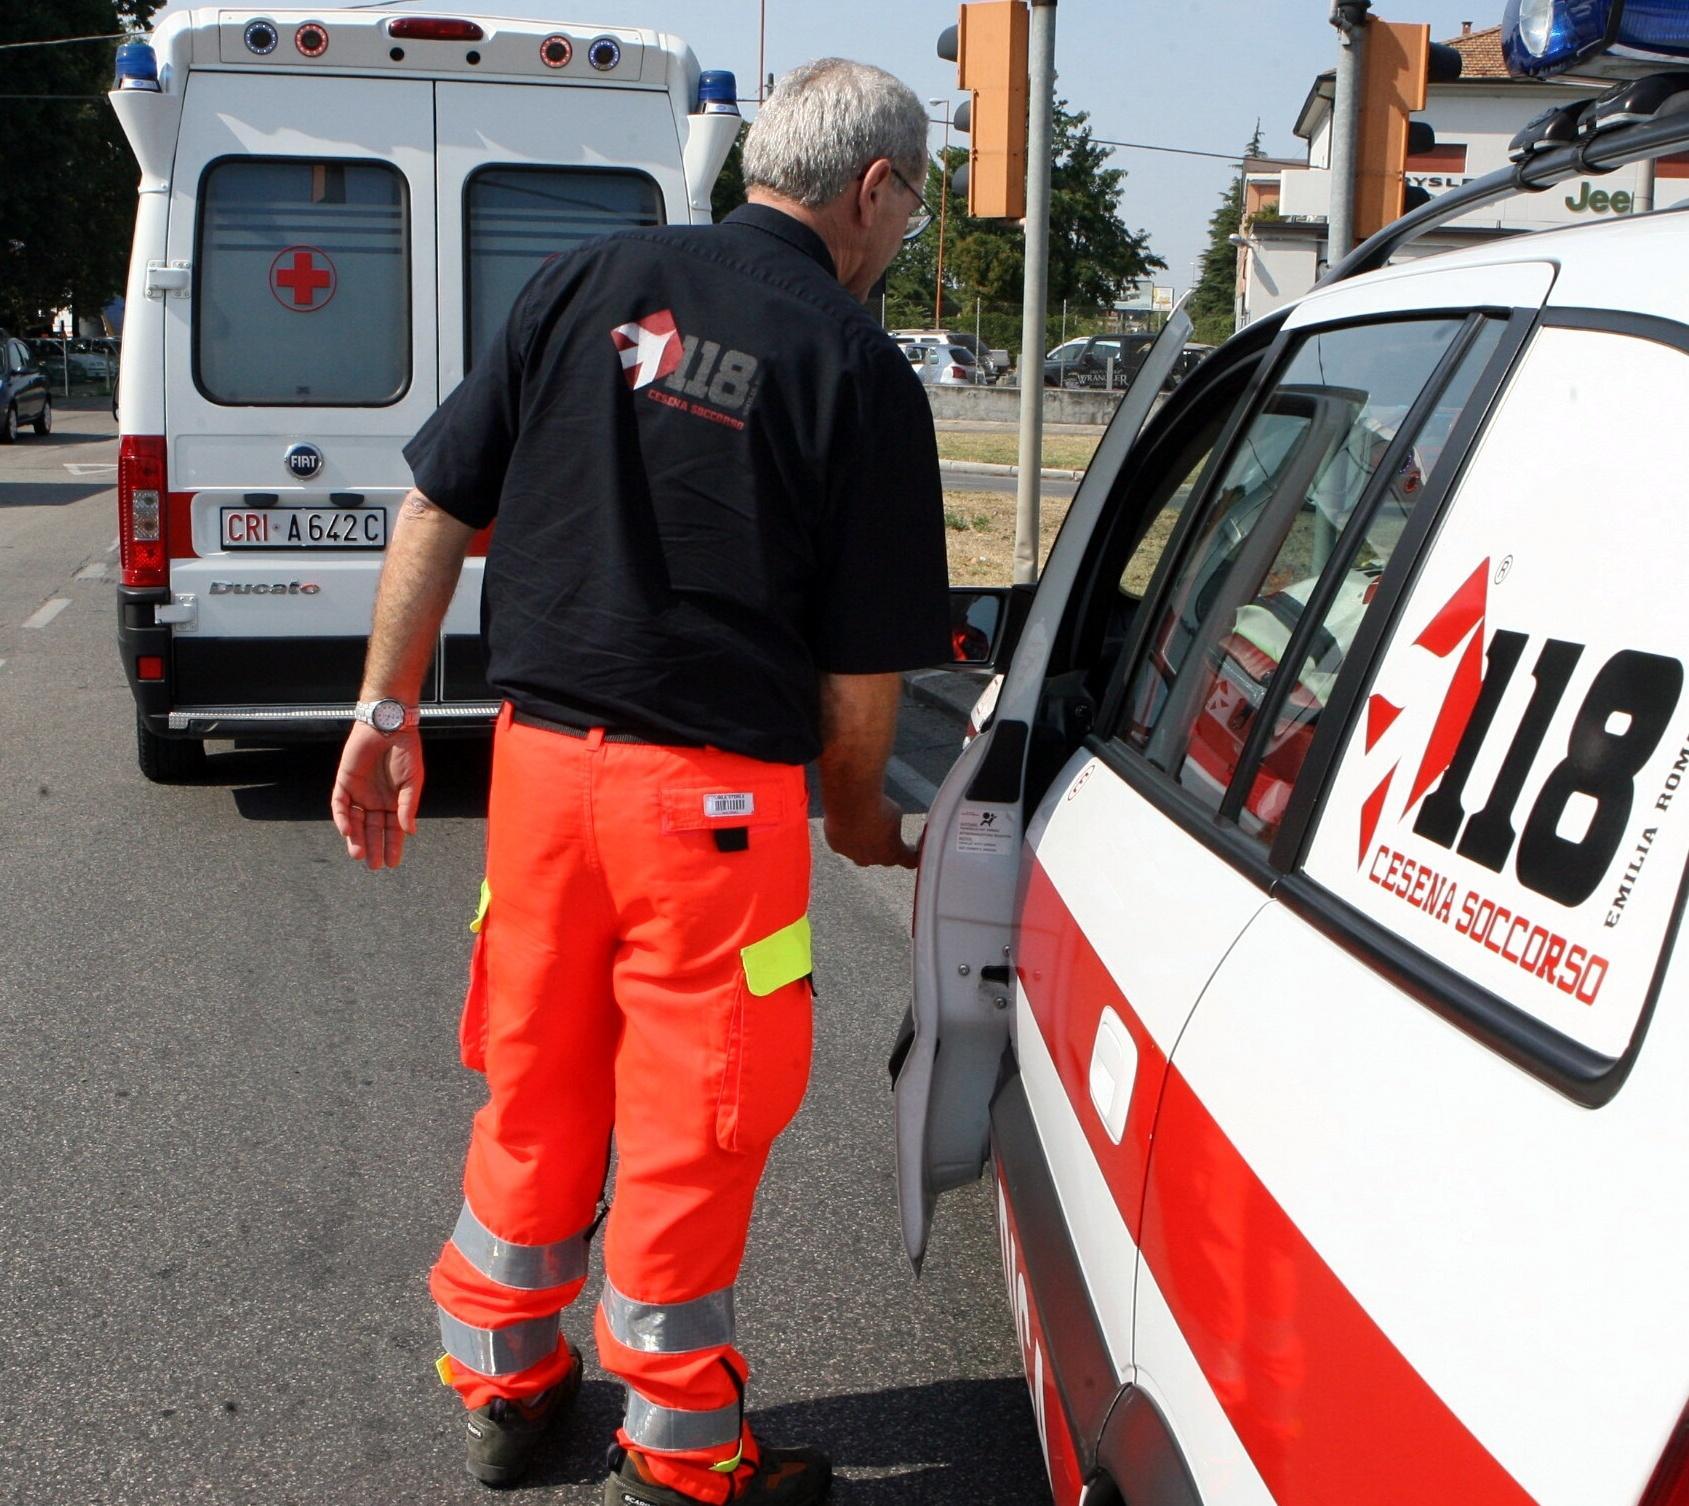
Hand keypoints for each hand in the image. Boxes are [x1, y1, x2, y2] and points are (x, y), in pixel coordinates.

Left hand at [331, 723, 423, 869]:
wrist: (388, 726)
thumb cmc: (406, 751)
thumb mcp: (413, 782)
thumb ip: (408, 806)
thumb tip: (409, 831)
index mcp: (394, 802)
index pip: (392, 829)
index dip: (393, 846)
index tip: (393, 862)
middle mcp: (376, 800)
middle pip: (372, 829)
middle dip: (373, 847)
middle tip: (374, 865)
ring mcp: (359, 792)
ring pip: (355, 821)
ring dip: (355, 838)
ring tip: (359, 854)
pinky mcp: (345, 782)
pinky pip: (341, 804)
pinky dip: (342, 818)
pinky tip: (347, 830)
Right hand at [824, 794, 918, 868]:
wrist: (851, 802)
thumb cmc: (878, 807)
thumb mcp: (895, 813)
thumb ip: (893, 824)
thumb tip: (887, 825)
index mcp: (893, 853)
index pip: (910, 861)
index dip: (913, 853)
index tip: (913, 845)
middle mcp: (873, 860)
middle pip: (883, 859)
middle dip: (885, 848)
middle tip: (885, 834)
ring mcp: (853, 855)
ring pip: (860, 855)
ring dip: (864, 845)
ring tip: (863, 826)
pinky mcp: (837, 846)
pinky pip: (844, 844)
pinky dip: (847, 835)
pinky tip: (847, 820)